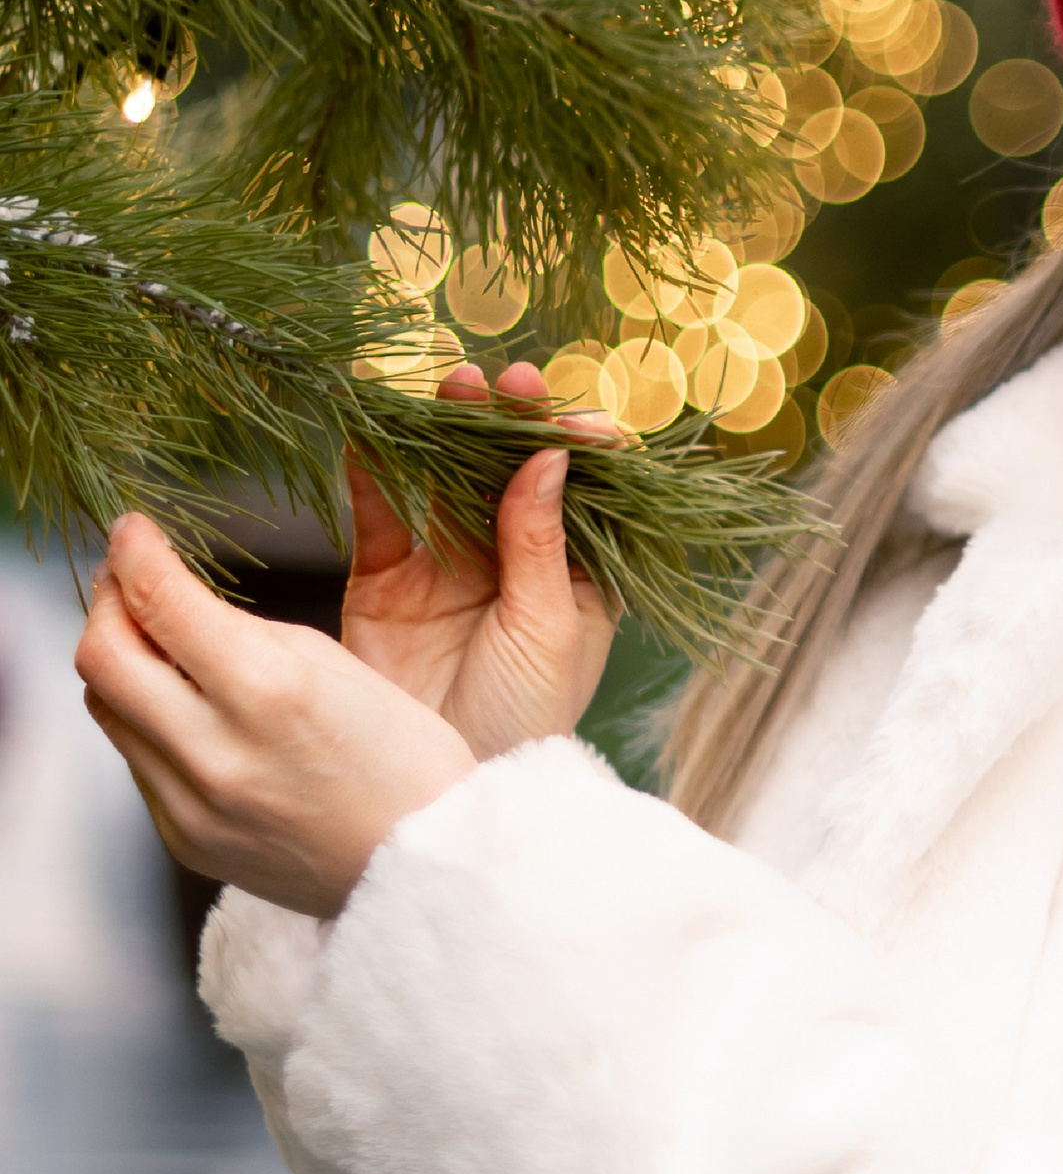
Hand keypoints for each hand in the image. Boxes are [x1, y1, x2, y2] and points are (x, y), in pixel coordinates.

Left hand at [76, 517, 477, 918]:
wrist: (426, 866)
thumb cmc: (405, 759)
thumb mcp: (340, 665)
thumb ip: (247, 631)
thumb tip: (176, 605)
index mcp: (270, 691)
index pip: (160, 600)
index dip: (133, 551)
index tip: (131, 531)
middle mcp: (218, 751)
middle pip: (99, 656)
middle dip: (106, 604)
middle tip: (128, 582)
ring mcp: (193, 804)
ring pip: (108, 710)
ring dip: (124, 665)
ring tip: (161, 646)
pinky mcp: (185, 839)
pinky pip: (139, 763)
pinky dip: (153, 724)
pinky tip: (195, 716)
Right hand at [341, 360, 620, 760]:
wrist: (444, 792)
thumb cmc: (523, 722)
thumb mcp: (547, 628)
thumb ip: (541, 542)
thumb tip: (551, 457)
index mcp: (575, 574)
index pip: (582, 493)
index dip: (578, 450)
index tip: (575, 422)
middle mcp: (512, 560)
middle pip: (509, 473)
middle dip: (507, 424)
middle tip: (502, 381)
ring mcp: (447, 566)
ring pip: (446, 481)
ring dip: (446, 433)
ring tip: (449, 385)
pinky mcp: (385, 581)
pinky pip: (380, 516)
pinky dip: (373, 474)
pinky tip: (370, 434)